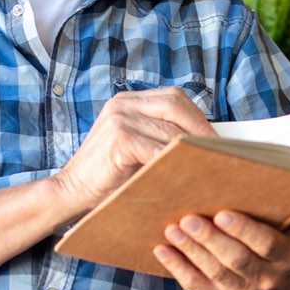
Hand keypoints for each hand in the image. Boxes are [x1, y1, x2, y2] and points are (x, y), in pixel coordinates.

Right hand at [53, 87, 213, 217]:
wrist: (71, 192)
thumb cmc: (108, 176)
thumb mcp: (135, 147)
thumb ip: (159, 136)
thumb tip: (204, 143)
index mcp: (127, 101)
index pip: (174, 98)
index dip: (198, 117)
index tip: (216, 139)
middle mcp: (122, 103)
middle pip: (176, 104)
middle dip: (201, 128)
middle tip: (218, 152)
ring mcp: (119, 118)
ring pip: (171, 130)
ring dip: (191, 150)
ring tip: (206, 166)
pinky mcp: (119, 138)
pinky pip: (158, 149)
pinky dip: (174, 163)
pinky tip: (183, 176)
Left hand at [153, 180, 289, 289]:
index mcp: (285, 258)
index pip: (265, 245)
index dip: (244, 231)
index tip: (223, 214)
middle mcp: (263, 278)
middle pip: (234, 260)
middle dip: (210, 240)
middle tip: (188, 217)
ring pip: (213, 272)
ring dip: (190, 251)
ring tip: (172, 228)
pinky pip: (196, 286)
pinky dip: (178, 269)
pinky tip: (161, 249)